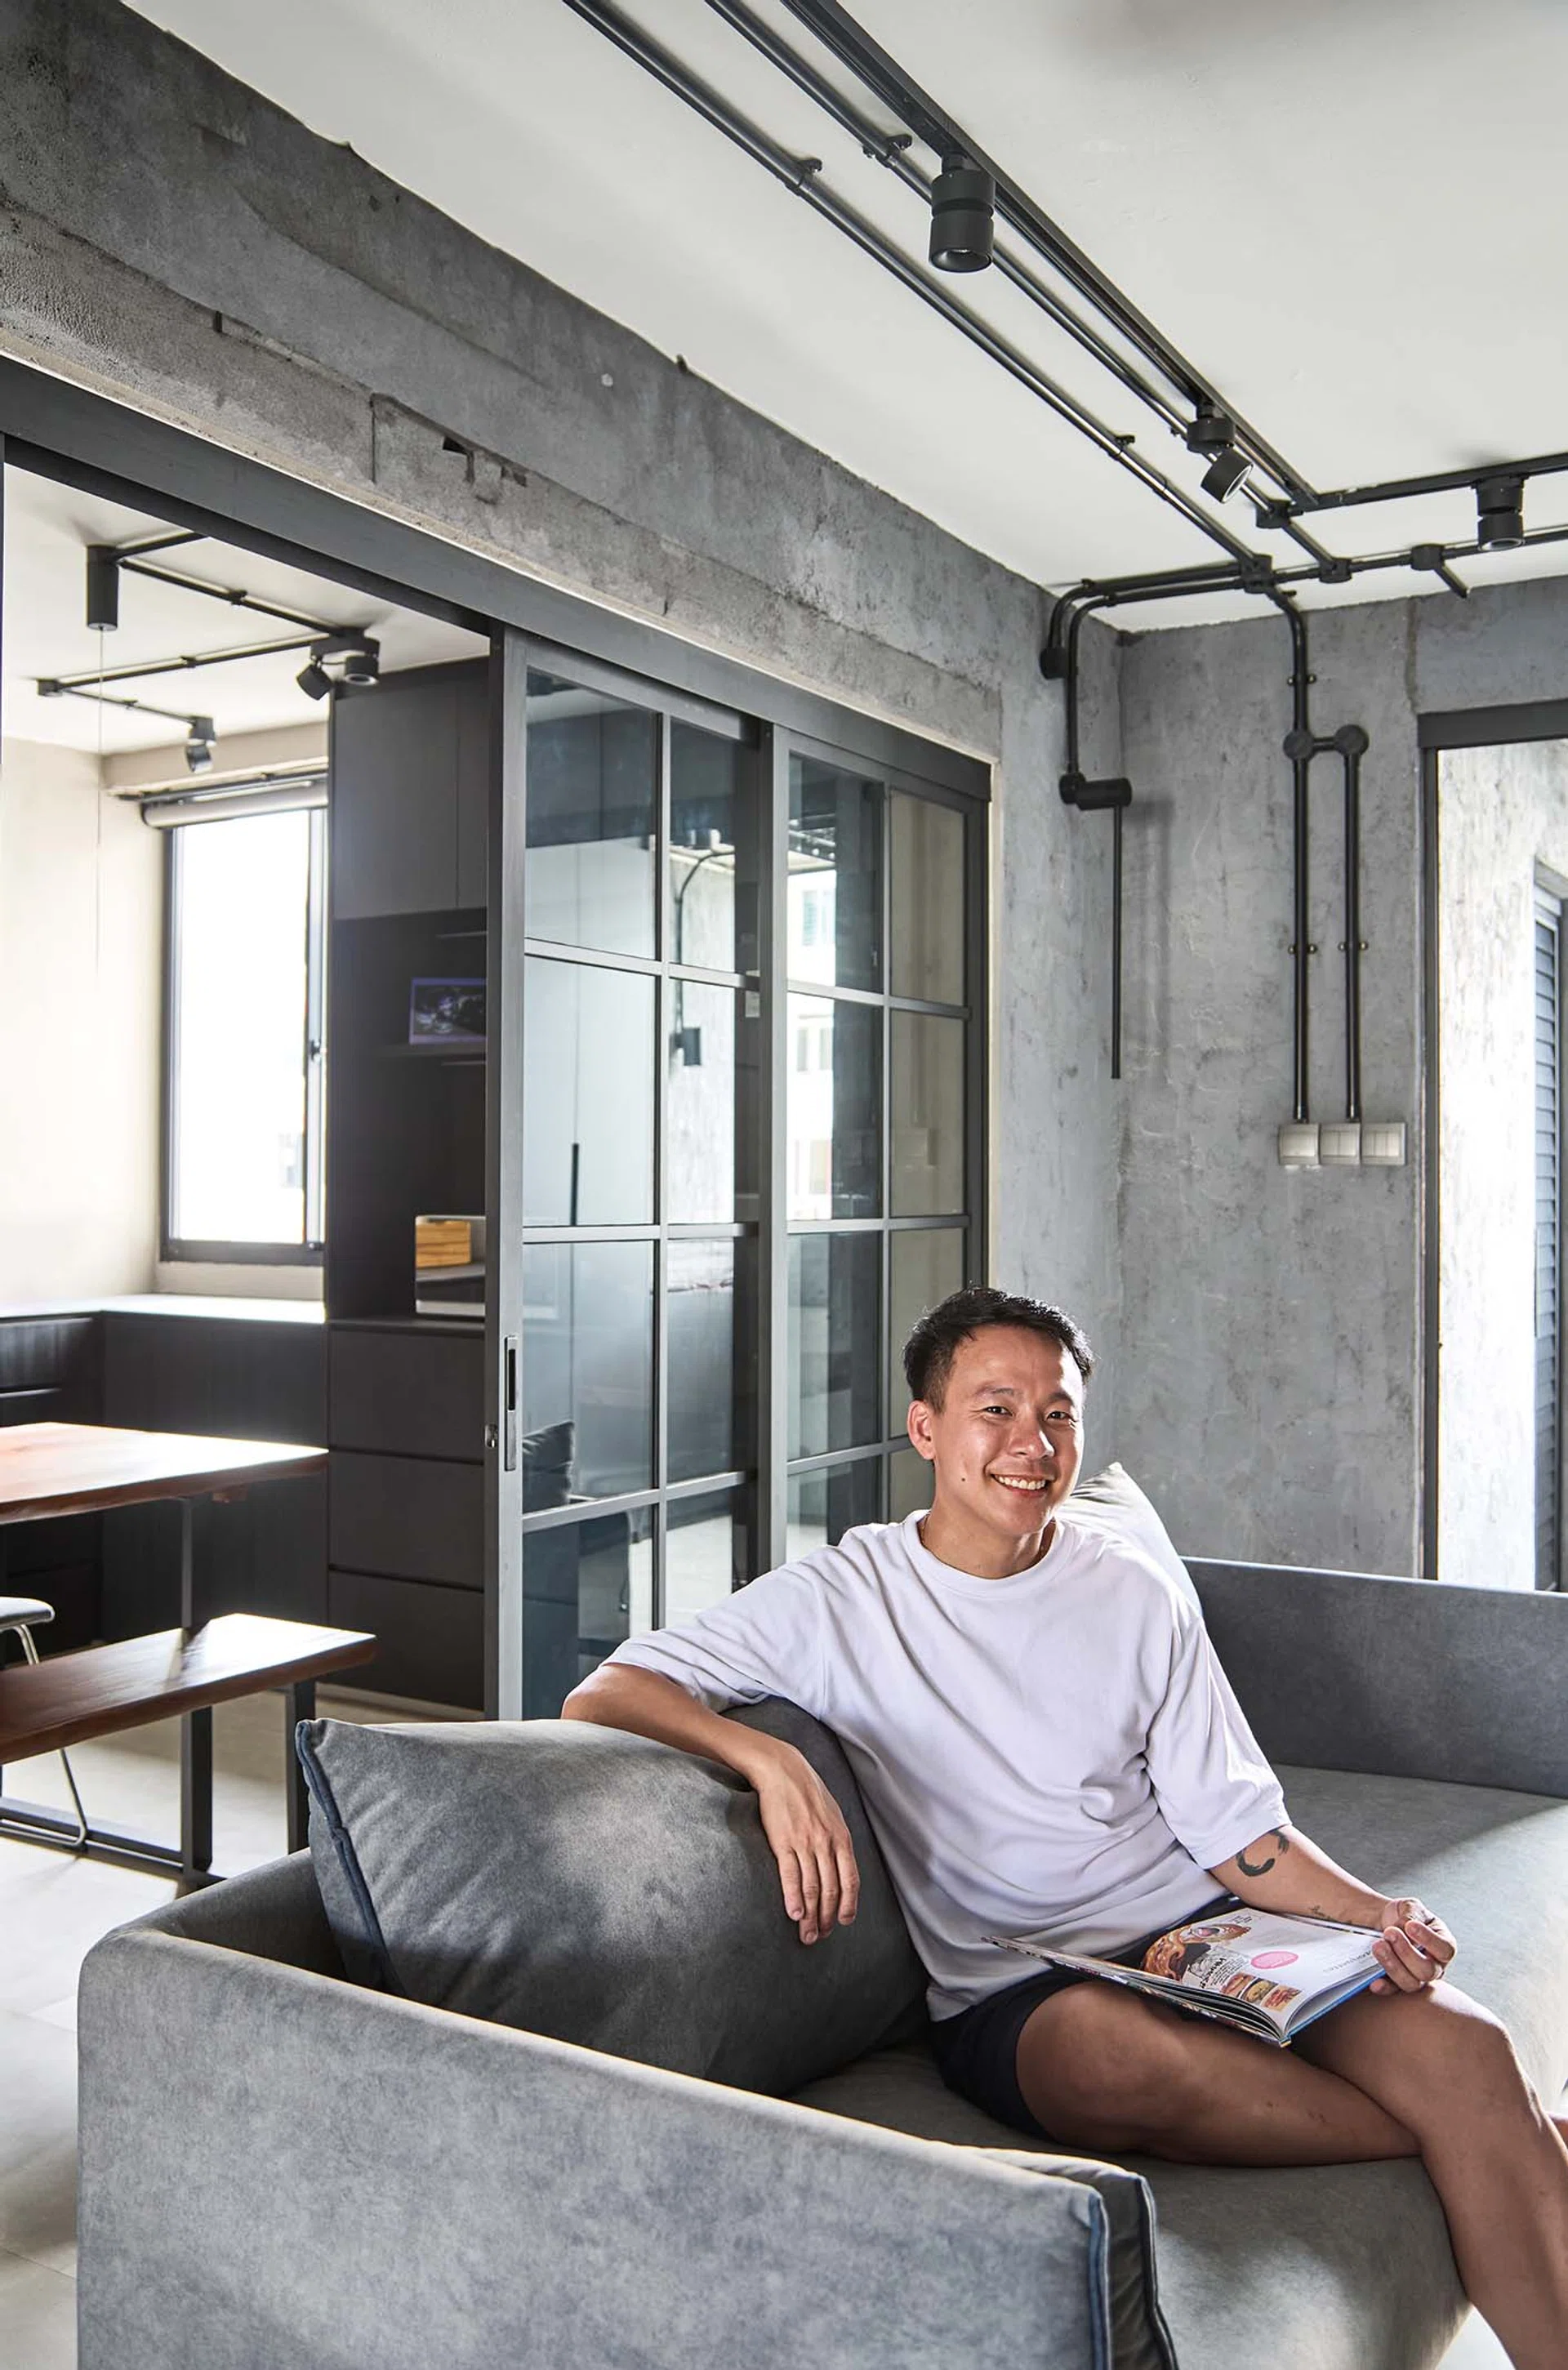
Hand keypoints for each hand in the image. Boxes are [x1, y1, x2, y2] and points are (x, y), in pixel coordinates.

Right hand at [750, 1743, 859, 1945]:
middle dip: (827, 1918)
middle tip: (820, 1936)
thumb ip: (838, 1842)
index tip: (843, 1922)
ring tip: (806, 1935)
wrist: (782, 1770)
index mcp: (841, 1837)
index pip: (850, 1880)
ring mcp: (805, 1843)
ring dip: (810, 1916)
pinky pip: (791, 1876)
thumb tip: (841, 1867)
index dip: (848, 1905)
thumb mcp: (833, 1815)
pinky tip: (794, 1914)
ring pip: (812, 1888)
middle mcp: (826, 1843)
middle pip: (831, 1889)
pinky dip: (794, 1898)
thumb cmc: (808, 1793)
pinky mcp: (783, 1842)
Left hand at [1370, 1896, 1455, 1994]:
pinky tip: (1374, 1981)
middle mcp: (1435, 1966)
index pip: (1446, 1949)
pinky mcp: (1399, 1984)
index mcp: (1444, 1945)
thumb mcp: (1411, 1907)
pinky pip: (1393, 1991)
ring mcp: (1418, 1978)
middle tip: (1389, 1933)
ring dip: (1392, 1965)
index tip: (1410, 1926)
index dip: (1429, 1940)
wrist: (1385, 1921)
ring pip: (1411, 1983)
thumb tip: (1404, 1930)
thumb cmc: (1405, 1915)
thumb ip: (1411, 1915)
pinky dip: (1384, 1987)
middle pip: (1427, 1970)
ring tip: (1378, 1945)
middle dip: (1406, 1952)